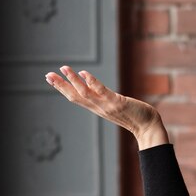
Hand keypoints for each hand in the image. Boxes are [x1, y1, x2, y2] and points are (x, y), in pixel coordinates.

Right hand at [45, 66, 168, 148]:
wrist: (148, 127)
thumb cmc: (135, 116)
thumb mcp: (115, 106)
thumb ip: (104, 98)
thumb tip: (93, 84)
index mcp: (98, 108)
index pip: (76, 98)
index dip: (62, 89)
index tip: (50, 79)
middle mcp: (99, 108)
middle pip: (76, 97)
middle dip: (61, 86)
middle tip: (47, 75)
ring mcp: (107, 106)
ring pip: (85, 94)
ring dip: (73, 81)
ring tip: (64, 68)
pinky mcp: (117, 102)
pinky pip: (102, 91)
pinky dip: (92, 82)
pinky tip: (84, 73)